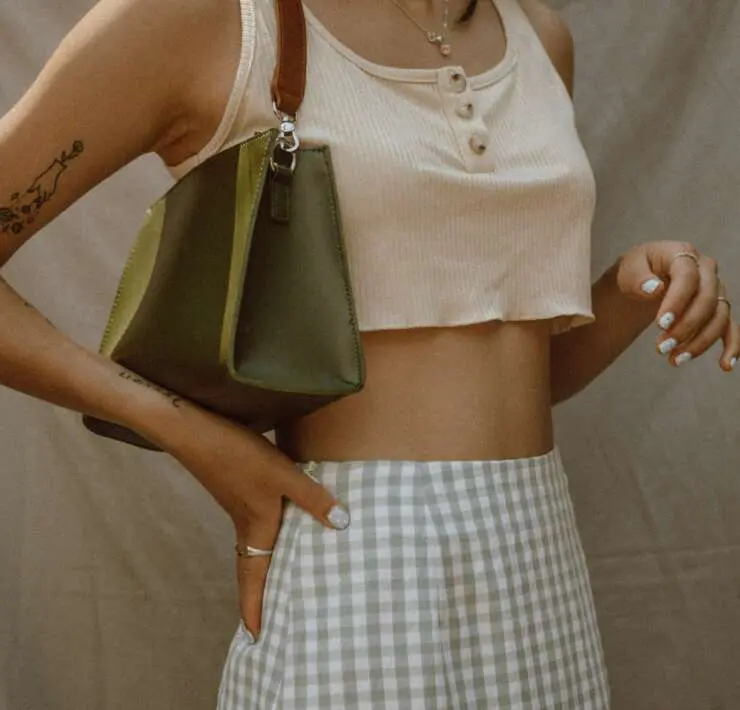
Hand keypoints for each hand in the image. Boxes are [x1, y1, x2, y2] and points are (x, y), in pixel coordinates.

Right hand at [159, 406, 349, 640]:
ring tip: (279, 579)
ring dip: (262, 566)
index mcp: (255, 528)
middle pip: (250, 568)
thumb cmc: (238, 457)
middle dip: (257, 594)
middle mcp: (243, 524)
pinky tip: (280, 525)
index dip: (254, 608)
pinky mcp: (236, 488)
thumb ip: (312, 498)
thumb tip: (342, 524)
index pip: (253, 579)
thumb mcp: (283, 475)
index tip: (254, 638)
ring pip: (252, 546)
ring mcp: (237, 505)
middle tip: (267, 617)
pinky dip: (264, 538)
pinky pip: (252, 526)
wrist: (194, 430)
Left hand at [615, 241, 738, 370]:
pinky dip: (732, 346)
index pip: (687, 278)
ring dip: (699, 342)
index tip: (660, 324)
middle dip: (686, 327)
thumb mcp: (629, 268)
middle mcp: (707, 270)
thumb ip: (638, 277)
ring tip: (674, 359)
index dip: (676, 302)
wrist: (646, 275)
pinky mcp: (718, 308)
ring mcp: (716, 289)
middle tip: (661, 347)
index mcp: (683, 254)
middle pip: (707, 300)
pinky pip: (731, 327)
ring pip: (719, 318)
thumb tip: (654, 289)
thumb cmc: (637, 270)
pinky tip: (725, 365)